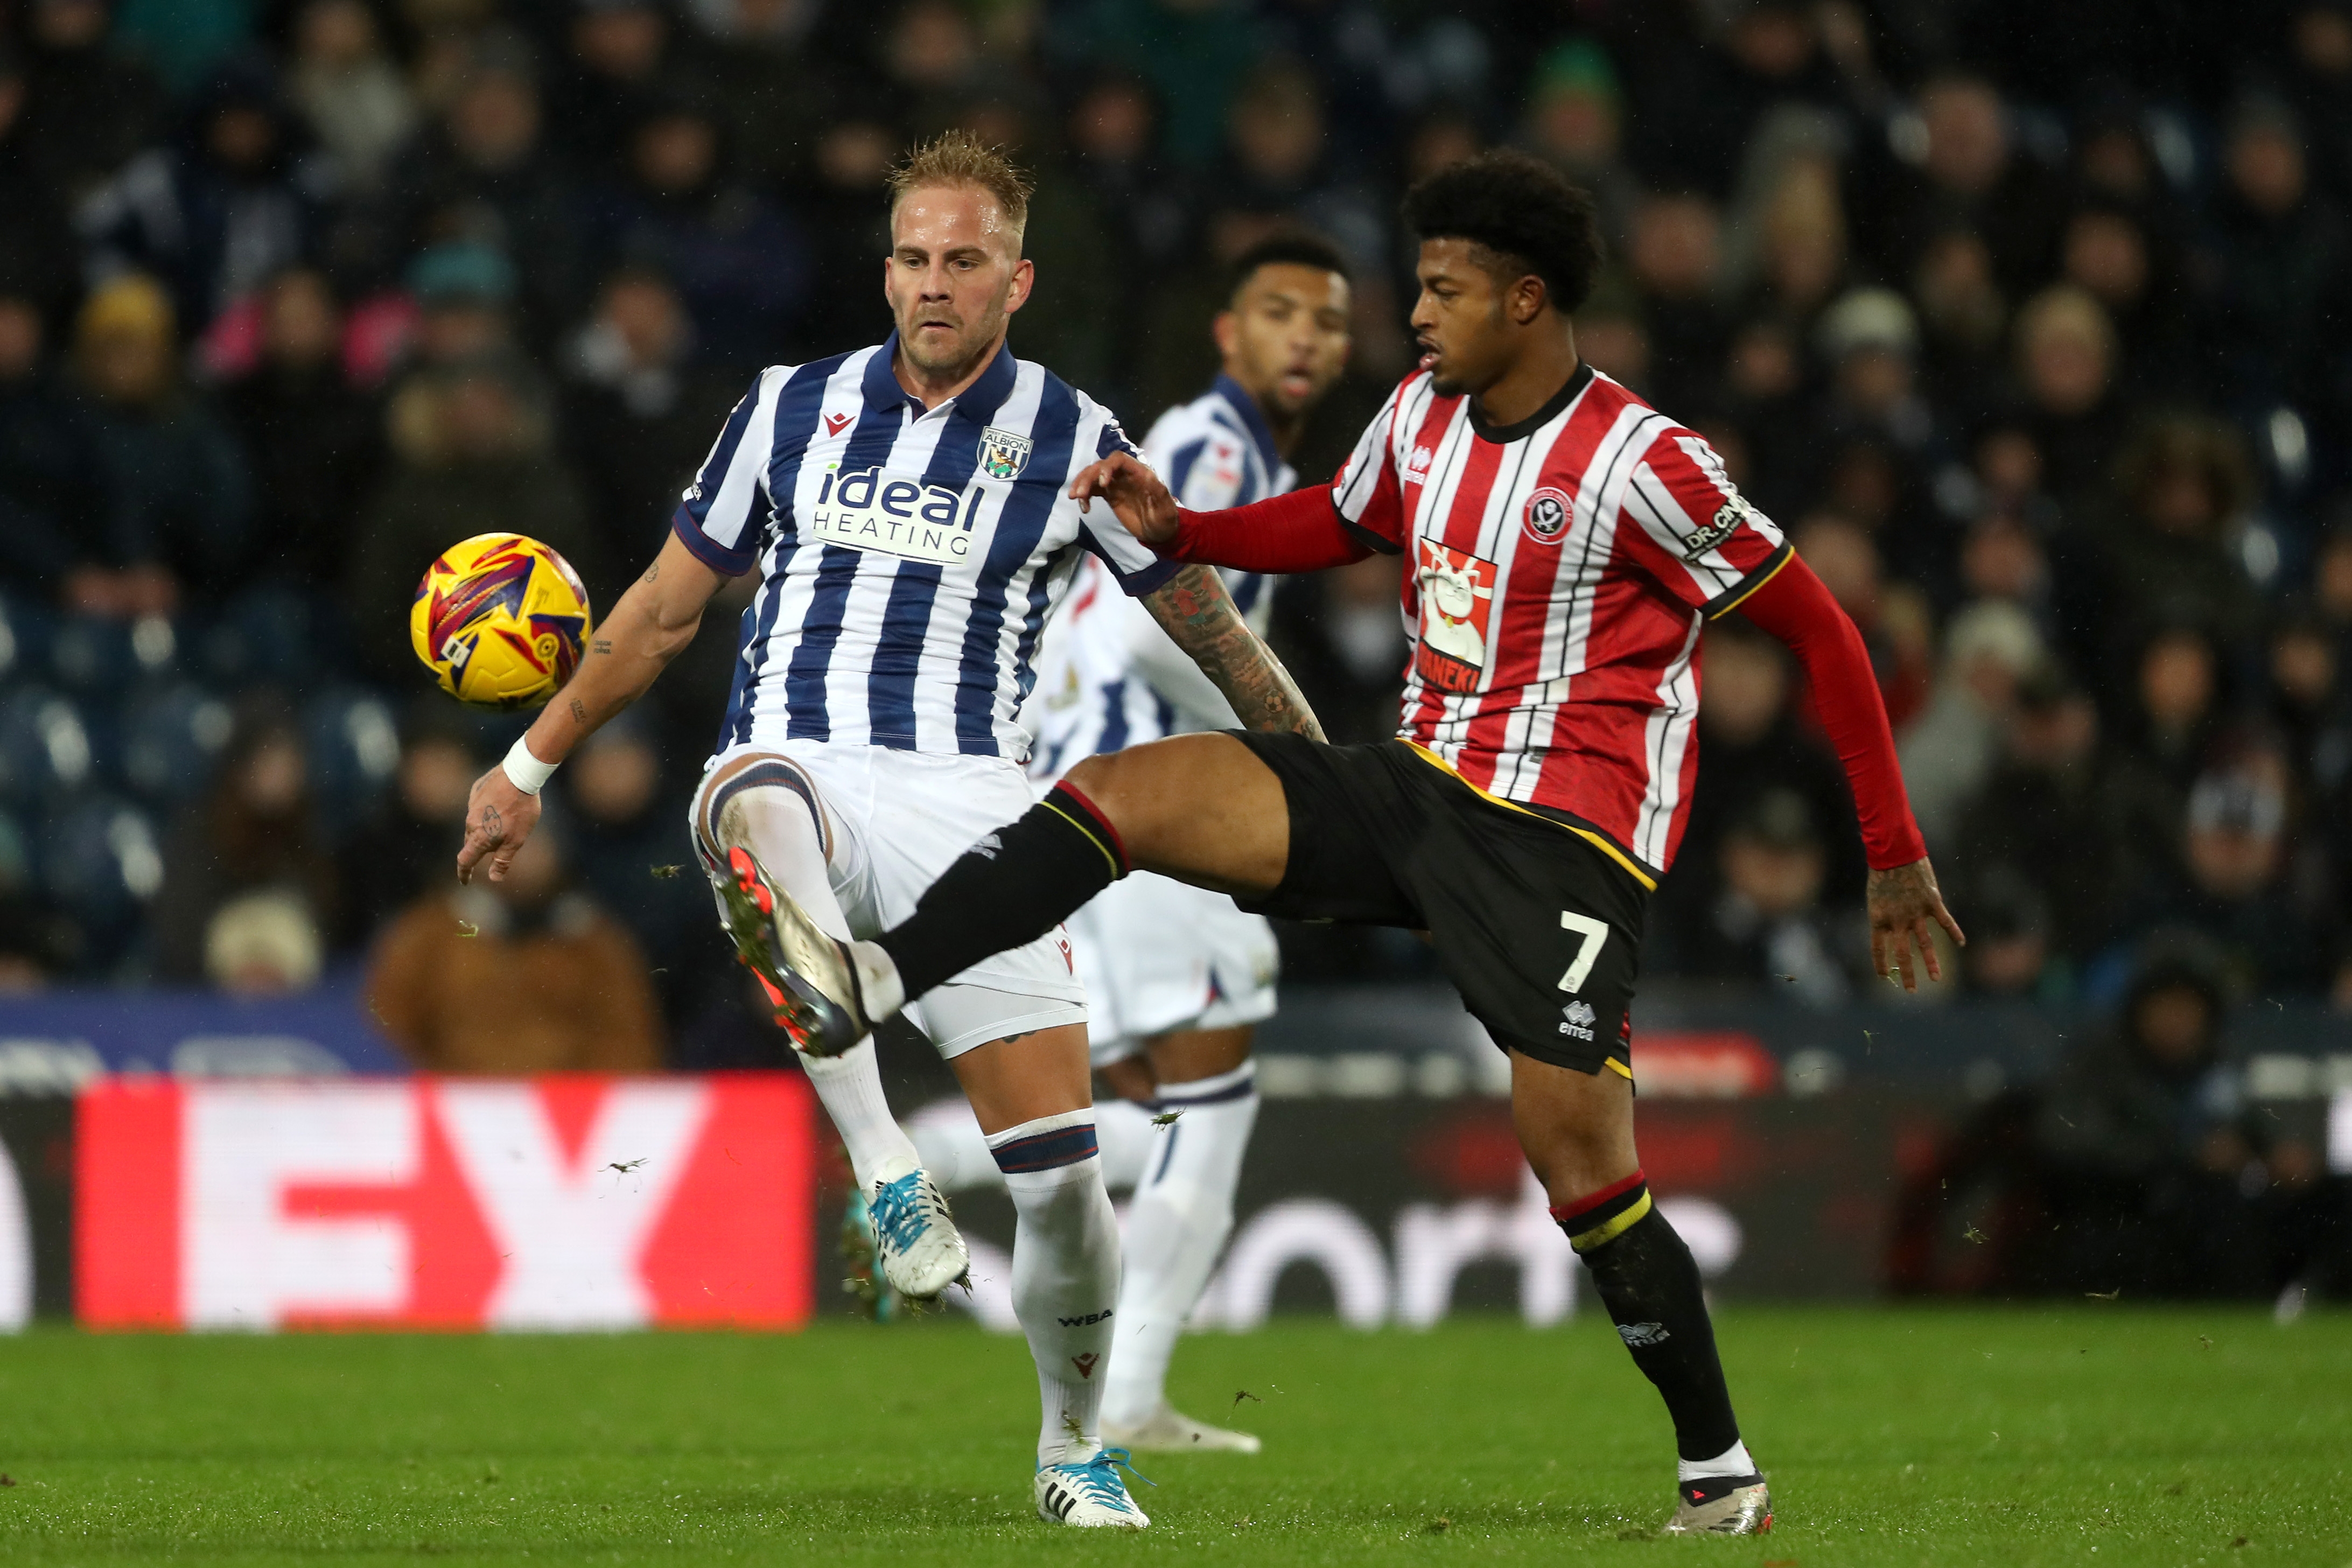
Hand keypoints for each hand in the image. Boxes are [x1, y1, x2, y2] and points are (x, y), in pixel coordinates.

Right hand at [455, 764, 540, 884]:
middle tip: (497, 848)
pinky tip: (501, 806)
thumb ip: (503, 860)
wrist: (520, 775)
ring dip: (485, 829)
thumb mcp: (517, 840)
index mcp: (479, 837)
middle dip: (481, 849)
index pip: (465, 860)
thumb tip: (493, 879)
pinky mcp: (476, 791)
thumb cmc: (521, 810)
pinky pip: (479, 807)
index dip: (464, 873)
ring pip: (475, 824)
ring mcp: (472, 805)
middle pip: (472, 842)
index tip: (465, 881)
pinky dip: (487, 811)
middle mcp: (470, 822)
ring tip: (505, 823)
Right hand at [1067, 451, 1179, 546]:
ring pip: (1094, 476)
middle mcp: (1125, 475)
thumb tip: (1149, 477)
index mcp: (1140, 473)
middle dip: (1088, 477)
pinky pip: (1093, 489)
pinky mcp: (1110, 495)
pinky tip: (1084, 508)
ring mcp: (1116, 484)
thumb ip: (1159, 493)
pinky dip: (1085, 496)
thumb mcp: (1166, 508)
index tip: (1102, 483)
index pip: (1119, 459)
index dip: (1108, 467)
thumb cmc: (1166, 520)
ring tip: (1074, 498)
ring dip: (1081, 484)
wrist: (1160, 533)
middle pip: (1101, 466)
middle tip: (1078, 494)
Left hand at [1866, 857, 1964, 991]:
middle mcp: (1897, 920)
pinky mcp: (1932, 903)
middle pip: (1902, 954)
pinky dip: (1954, 932)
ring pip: (1925, 944)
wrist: (1895, 852)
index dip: (1880, 964)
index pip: (1877, 949)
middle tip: (1910, 991)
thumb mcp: (1876, 897)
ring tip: (1936, 979)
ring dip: (1931, 963)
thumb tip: (1891, 929)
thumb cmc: (1882, 872)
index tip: (1883, 977)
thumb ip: (1885, 915)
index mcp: (1878, 919)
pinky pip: (1945, 922)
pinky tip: (1961, 943)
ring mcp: (1915, 913)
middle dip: (1907, 974)